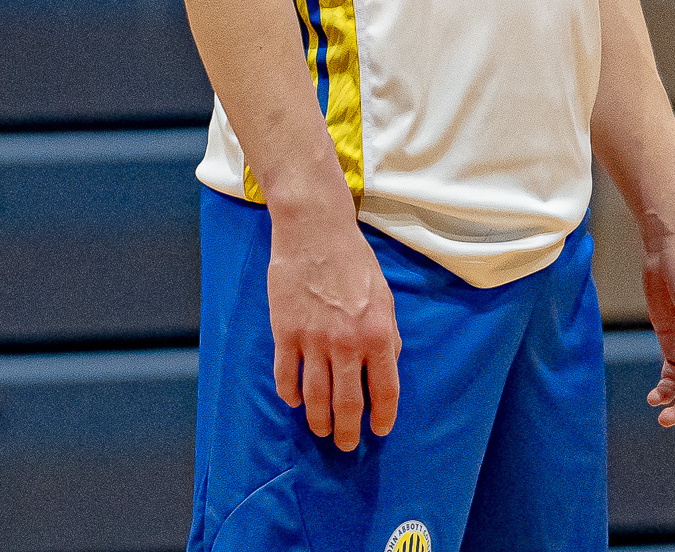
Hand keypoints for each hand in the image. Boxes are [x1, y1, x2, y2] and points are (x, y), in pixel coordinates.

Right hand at [267, 208, 401, 451]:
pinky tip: (295, 401)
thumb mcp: (384, 295)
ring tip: (322, 431)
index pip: (385, 391)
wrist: (315, 230)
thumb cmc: (353, 260)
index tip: (379, 430)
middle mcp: (346, 343)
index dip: (383, 417)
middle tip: (346, 445)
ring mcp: (313, 340)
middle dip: (348, 432)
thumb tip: (390, 363)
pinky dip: (290, 396)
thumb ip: (388, 333)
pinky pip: (285, 377)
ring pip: (315, 399)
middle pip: (348, 405)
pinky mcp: (285, 333)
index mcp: (377, 334)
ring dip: (319, 422)